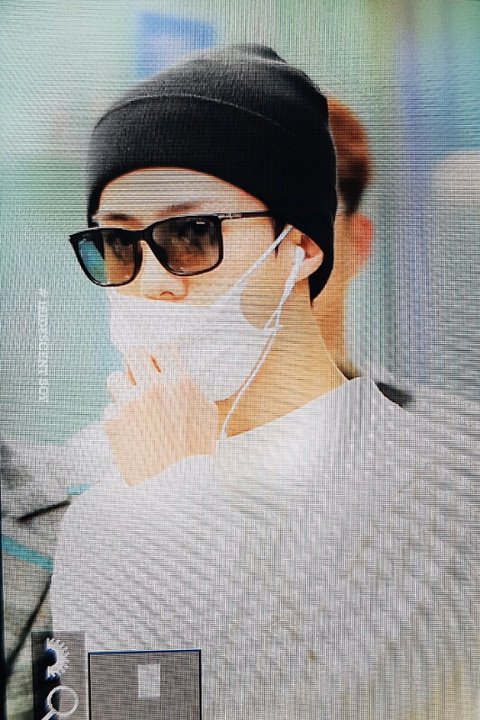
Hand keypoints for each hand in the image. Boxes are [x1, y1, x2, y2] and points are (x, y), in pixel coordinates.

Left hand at [102, 347, 218, 485]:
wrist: (179, 485)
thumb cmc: (197, 452)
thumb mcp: (206, 413)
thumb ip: (190, 388)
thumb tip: (175, 372)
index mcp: (180, 382)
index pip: (162, 347)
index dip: (158, 356)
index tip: (156, 366)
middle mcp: (154, 388)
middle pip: (133, 353)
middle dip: (135, 366)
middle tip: (139, 381)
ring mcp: (130, 403)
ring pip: (114, 378)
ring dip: (122, 391)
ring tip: (133, 409)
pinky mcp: (113, 422)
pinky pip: (109, 408)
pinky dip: (117, 419)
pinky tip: (130, 434)